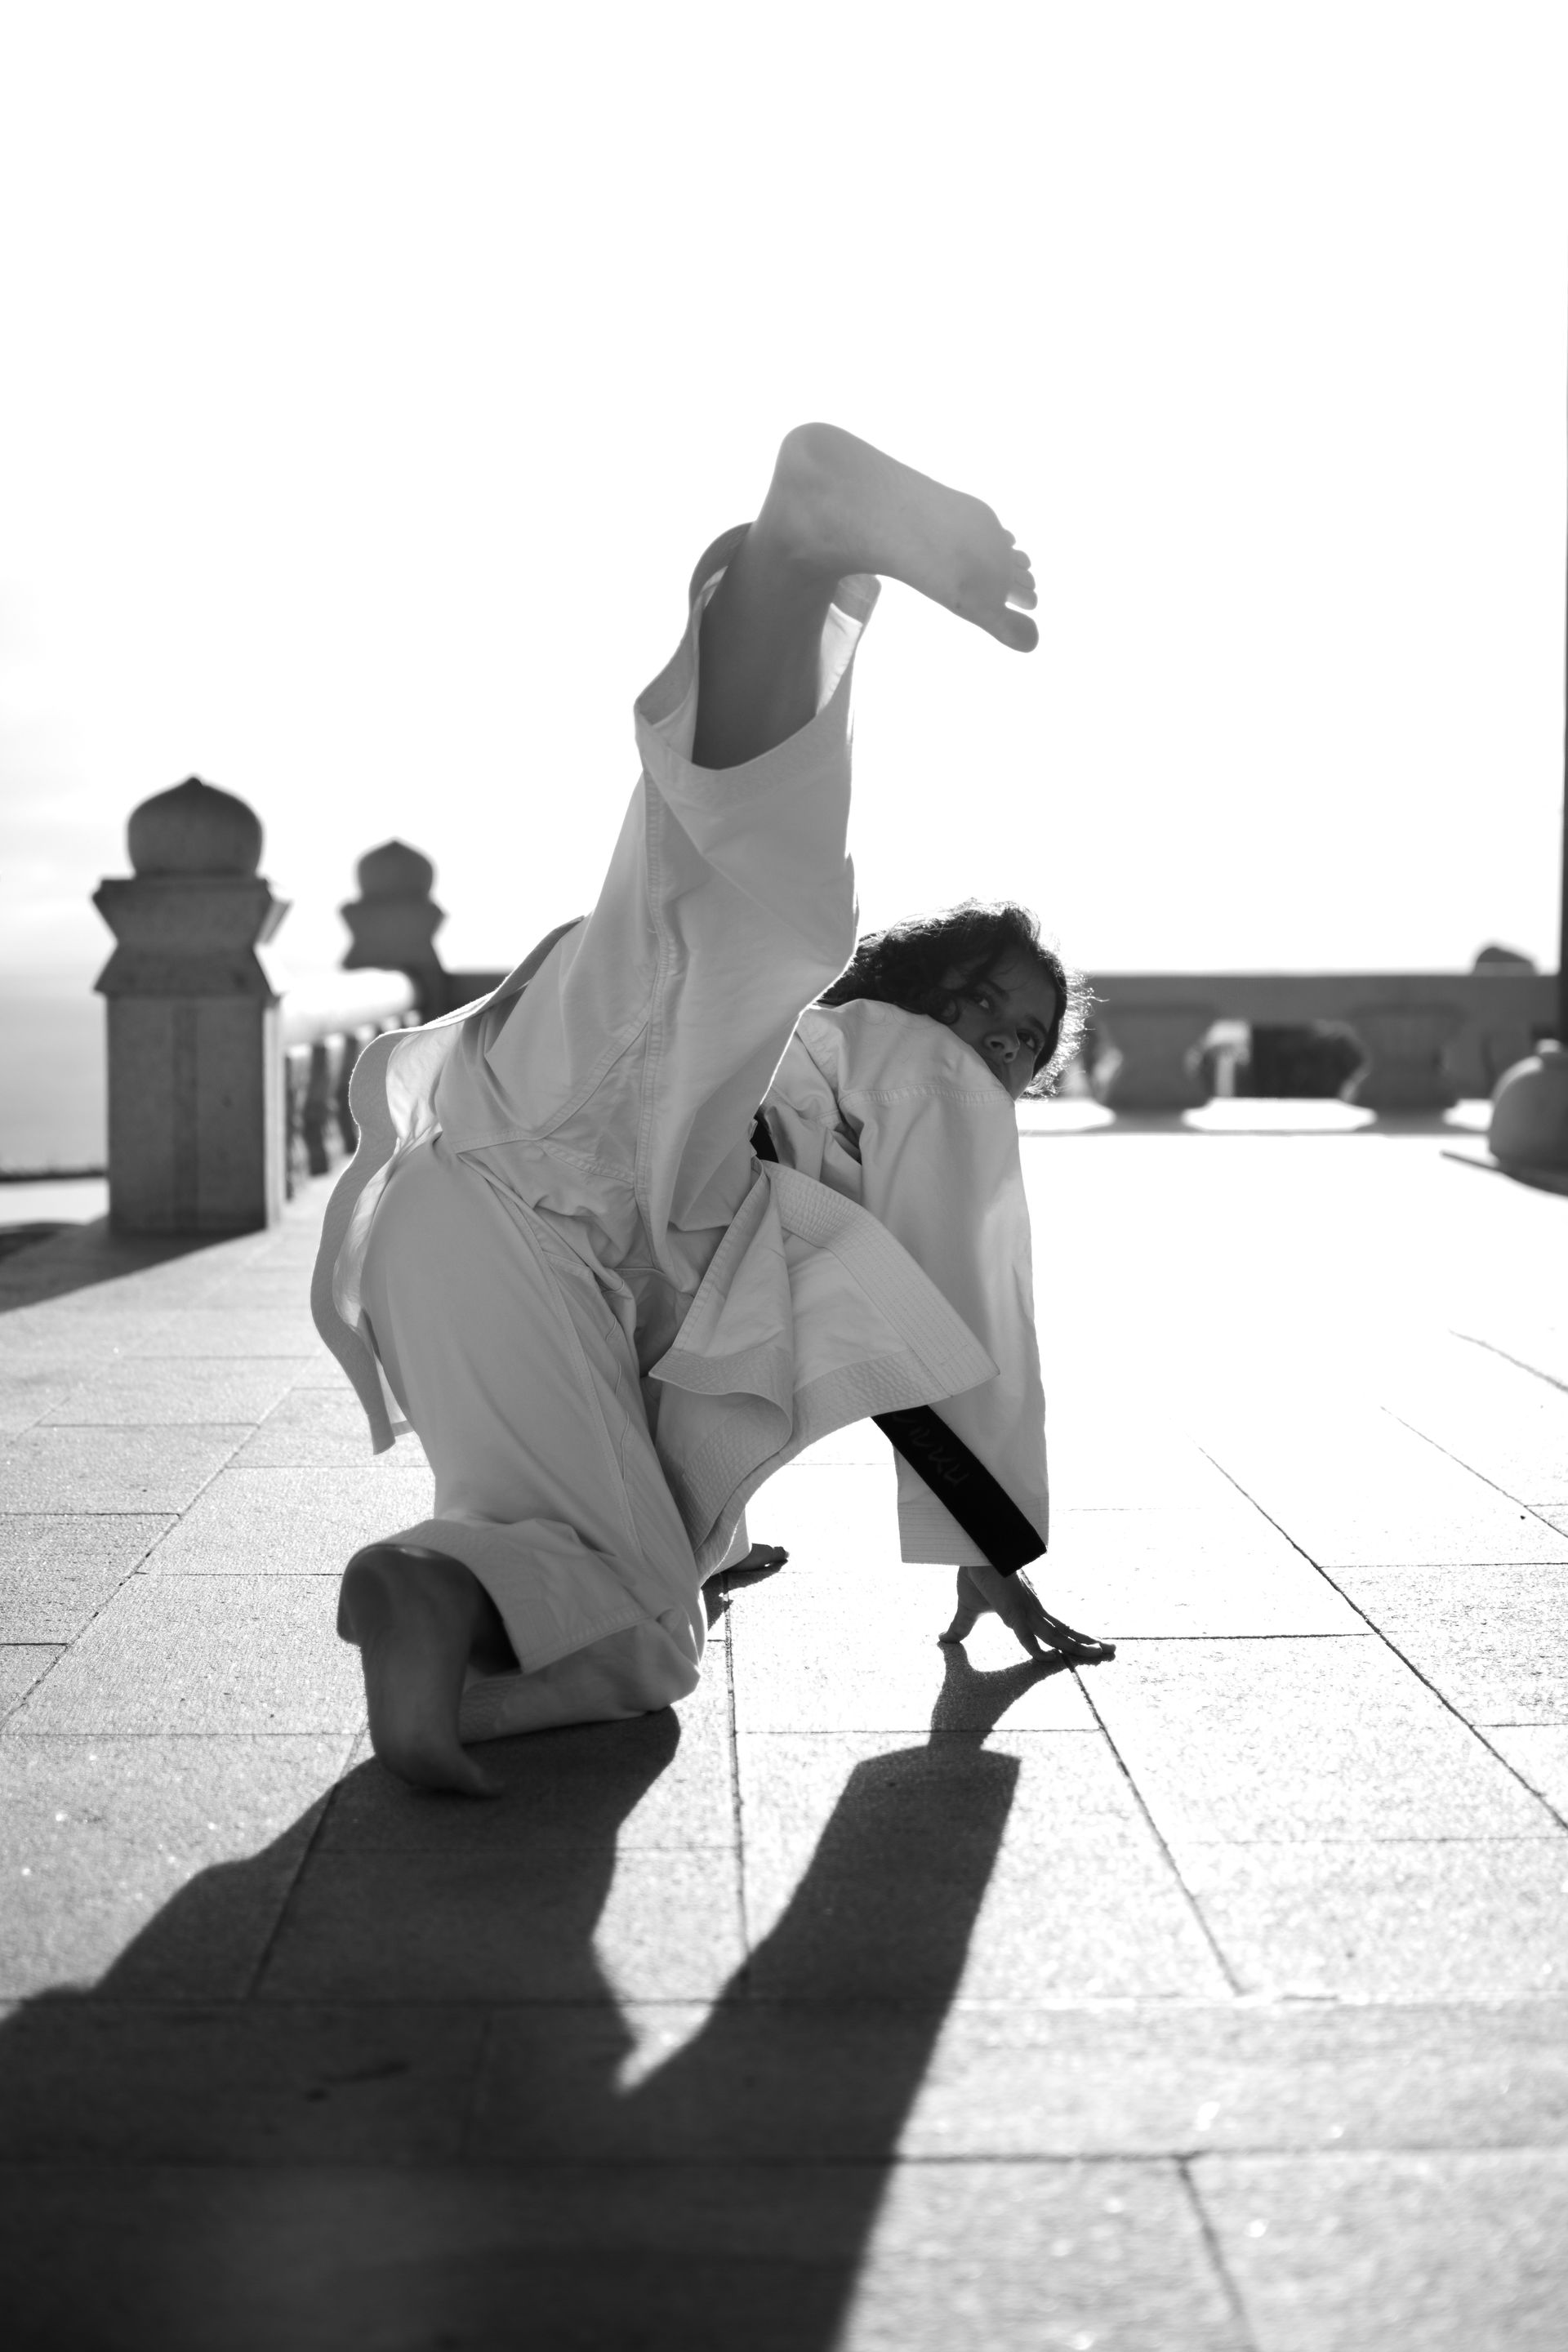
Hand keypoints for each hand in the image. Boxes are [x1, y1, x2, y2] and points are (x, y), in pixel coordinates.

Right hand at [939, 1561, 1114, 1665]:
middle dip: (1088, 1643)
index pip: (1058, 1629)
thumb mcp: (969, 1610)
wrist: (973, 1552)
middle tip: (1112, 1650)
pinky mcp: (1012, 1611)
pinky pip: (1027, 1635)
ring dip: (1079, 1645)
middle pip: (1067, 1632)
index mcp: (1029, 1612)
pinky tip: (1047, 1659)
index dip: (1074, 1639)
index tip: (1092, 1646)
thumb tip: (943, 1639)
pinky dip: (1037, 1648)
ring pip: (1058, 1635)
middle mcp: (1034, 1612)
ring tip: (1102, 1653)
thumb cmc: (974, 1576)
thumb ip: (962, 1627)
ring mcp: (1026, 1611)